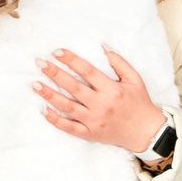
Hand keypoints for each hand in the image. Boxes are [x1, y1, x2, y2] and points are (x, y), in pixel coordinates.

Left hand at [34, 47, 164, 153]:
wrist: (146, 132)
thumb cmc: (140, 103)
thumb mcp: (135, 79)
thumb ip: (119, 63)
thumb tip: (103, 47)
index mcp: (112, 89)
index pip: (87, 71)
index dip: (71, 60)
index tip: (57, 52)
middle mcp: (101, 104)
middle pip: (73, 86)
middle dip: (54, 73)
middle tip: (40, 63)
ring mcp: (94, 120)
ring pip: (67, 106)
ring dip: (49, 94)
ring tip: (35, 84)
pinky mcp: (90, 133)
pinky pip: (69, 127)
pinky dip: (55, 119)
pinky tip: (43, 110)